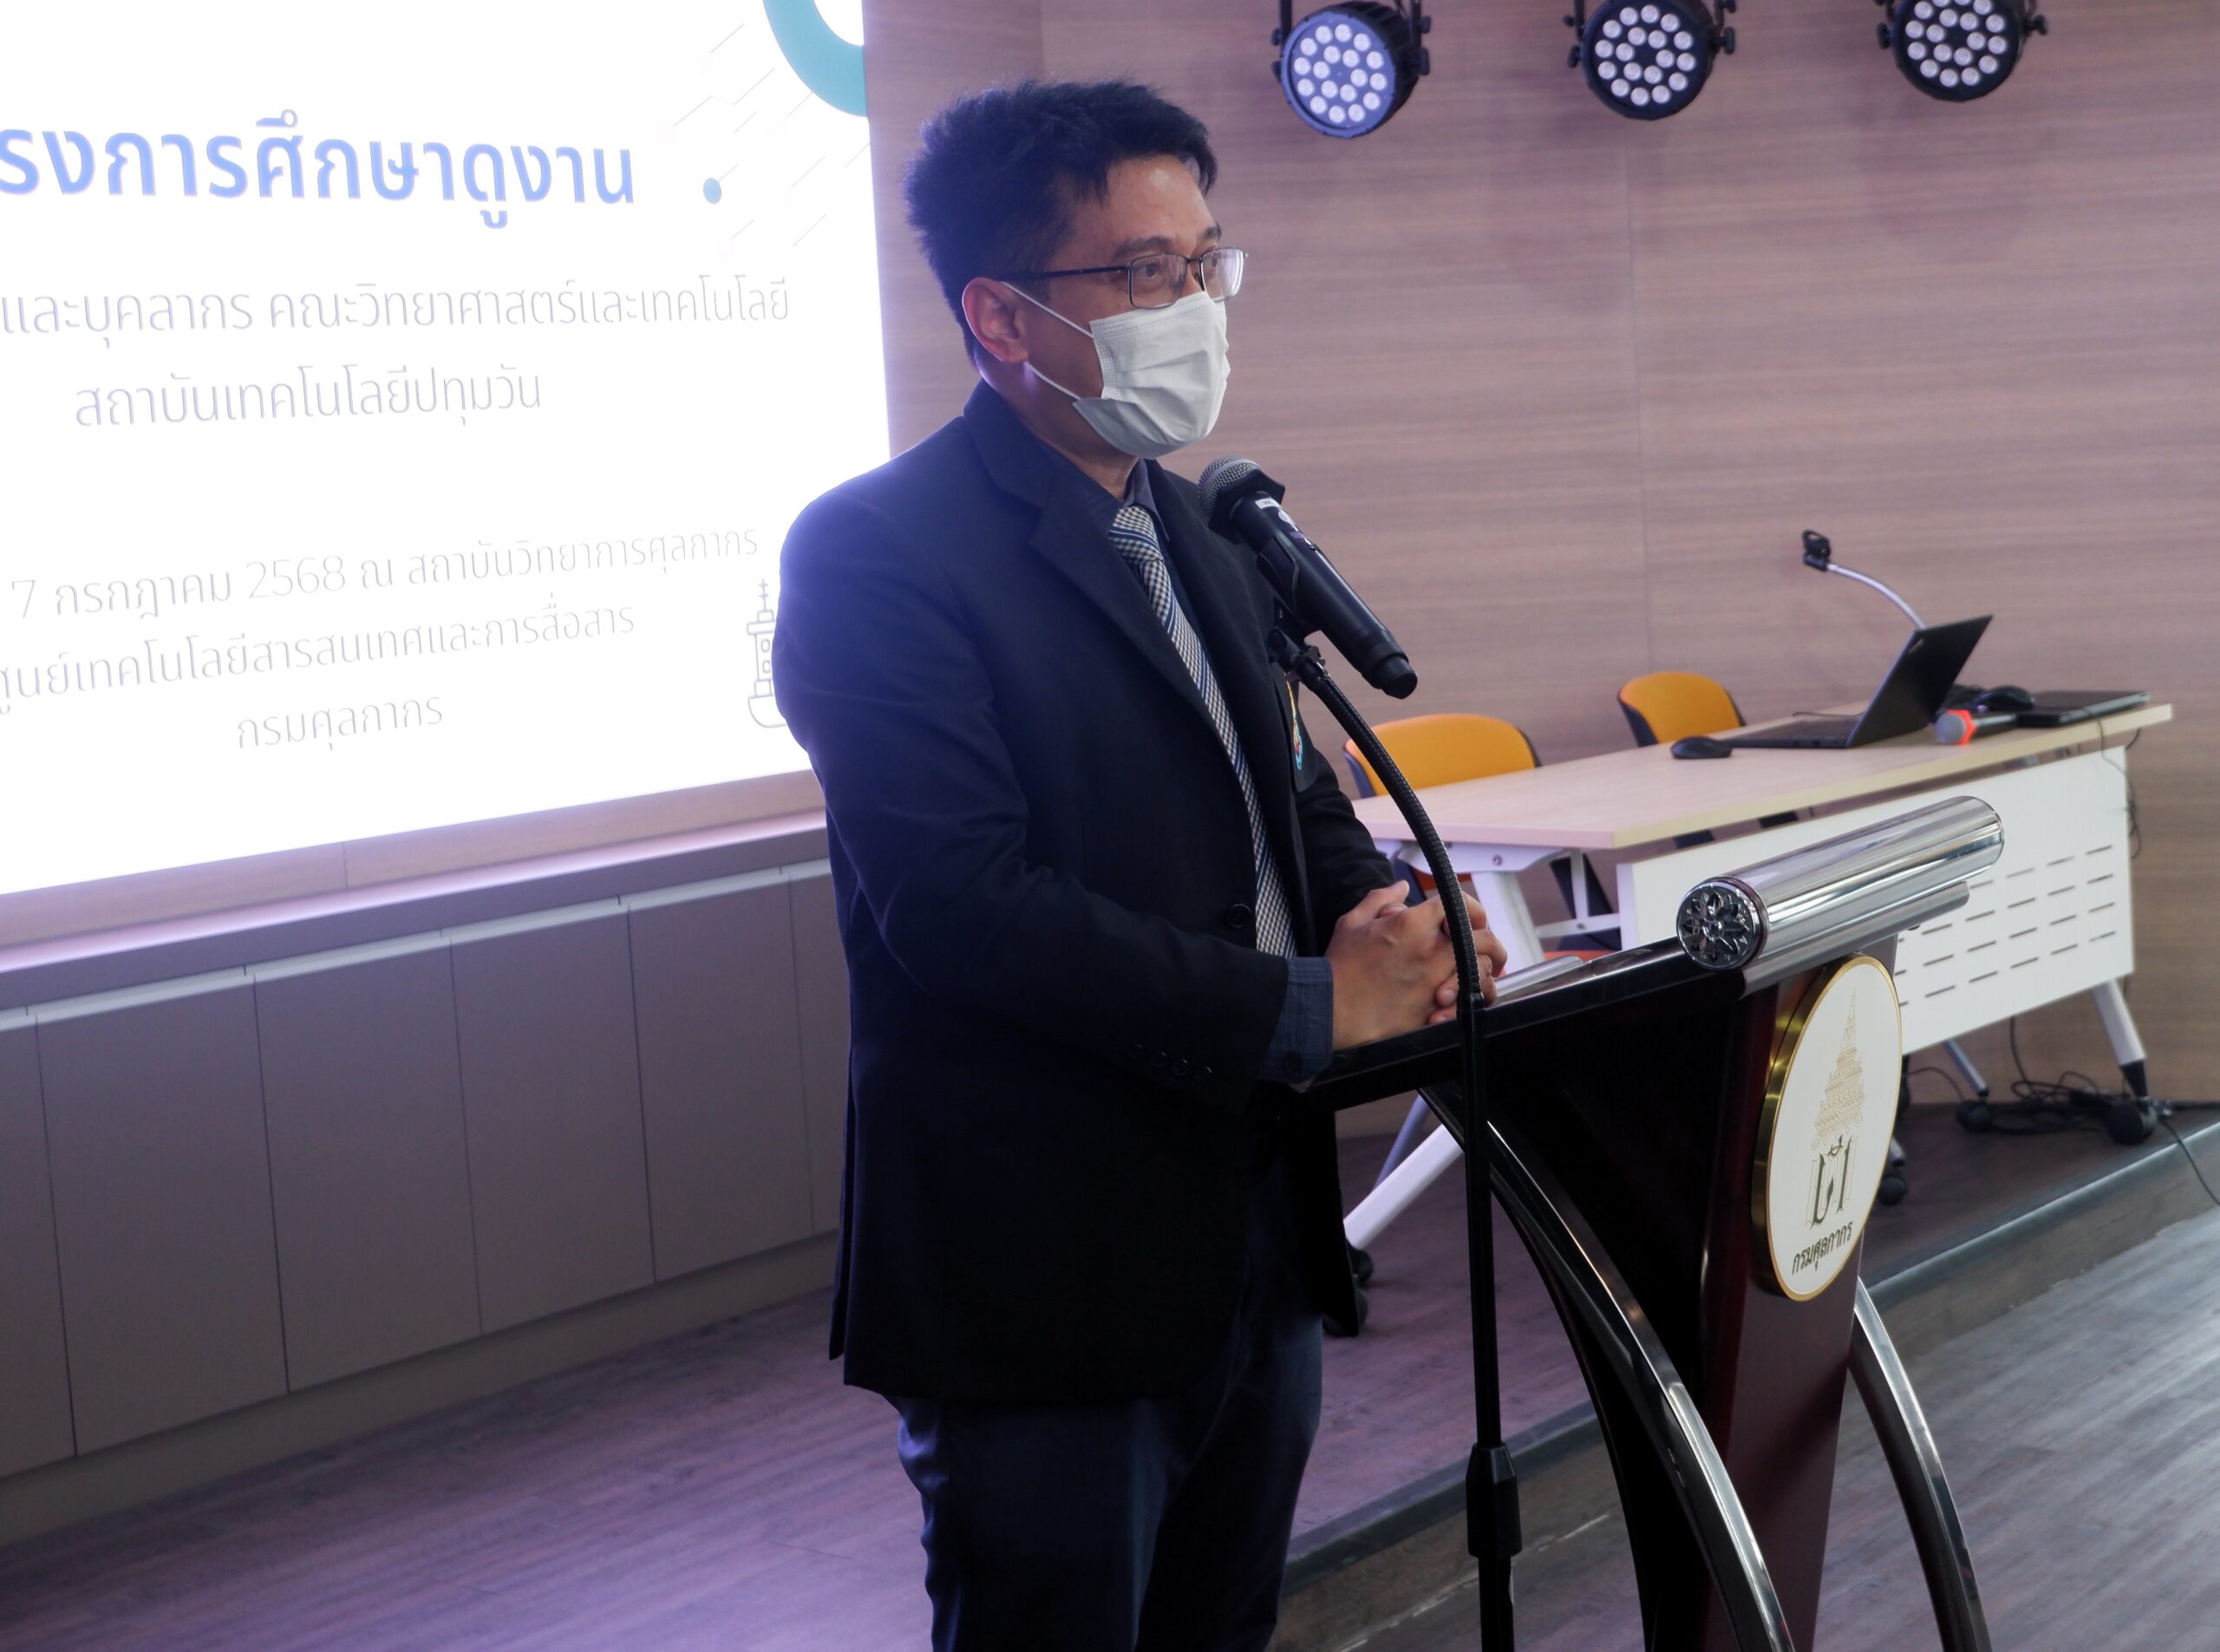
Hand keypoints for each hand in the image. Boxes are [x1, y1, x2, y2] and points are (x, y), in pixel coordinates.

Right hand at [1326, 881, 1503, 1049]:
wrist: (1331, 1010)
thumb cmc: (1339, 967)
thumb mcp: (1353, 922)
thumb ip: (1381, 899)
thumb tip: (1402, 887)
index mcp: (1412, 925)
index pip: (1457, 903)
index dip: (1469, 906)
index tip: (1468, 916)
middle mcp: (1431, 951)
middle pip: (1482, 937)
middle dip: (1490, 939)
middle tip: (1487, 947)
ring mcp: (1436, 982)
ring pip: (1482, 969)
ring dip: (1485, 968)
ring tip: (1481, 971)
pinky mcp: (1436, 1009)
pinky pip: (1471, 1001)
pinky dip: (1475, 996)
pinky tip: (1470, 994)